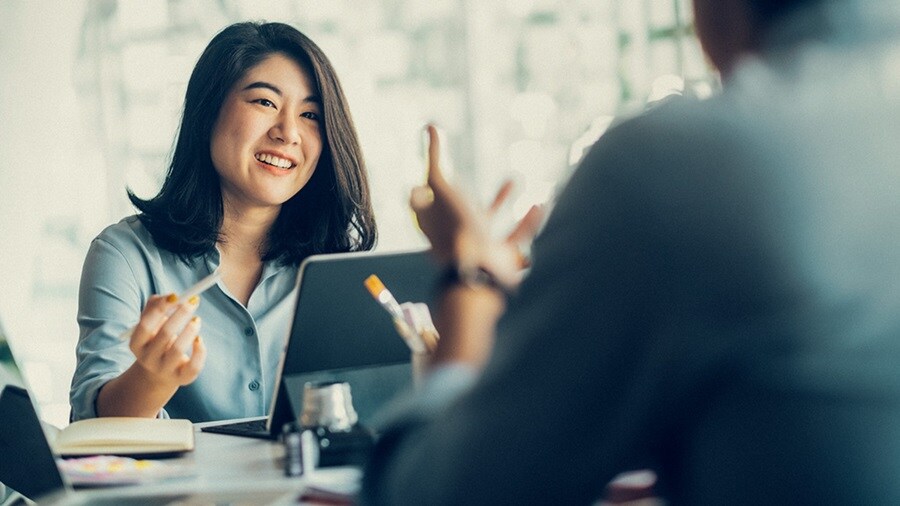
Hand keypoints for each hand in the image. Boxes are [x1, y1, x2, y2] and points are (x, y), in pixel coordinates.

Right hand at [128, 294, 206, 388]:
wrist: (159, 373)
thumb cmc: (157, 340)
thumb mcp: (151, 323)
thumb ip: (155, 306)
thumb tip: (172, 296)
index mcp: (136, 344)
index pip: (145, 325)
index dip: (160, 309)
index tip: (176, 296)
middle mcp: (147, 359)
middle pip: (164, 334)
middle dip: (181, 314)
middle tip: (193, 301)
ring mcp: (164, 370)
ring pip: (178, 349)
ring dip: (190, 330)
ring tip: (197, 320)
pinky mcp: (182, 379)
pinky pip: (193, 366)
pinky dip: (200, 350)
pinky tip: (200, 340)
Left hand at [411, 125, 543, 289]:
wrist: (479, 272)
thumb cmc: (456, 229)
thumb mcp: (441, 186)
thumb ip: (435, 158)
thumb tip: (430, 126)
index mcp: (435, 222)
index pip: (424, 202)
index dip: (426, 188)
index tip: (433, 170)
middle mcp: (455, 235)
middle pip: (457, 211)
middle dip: (467, 191)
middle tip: (470, 175)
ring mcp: (478, 248)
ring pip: (489, 224)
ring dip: (501, 201)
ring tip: (514, 179)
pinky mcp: (501, 259)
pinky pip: (516, 238)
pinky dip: (528, 221)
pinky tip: (539, 205)